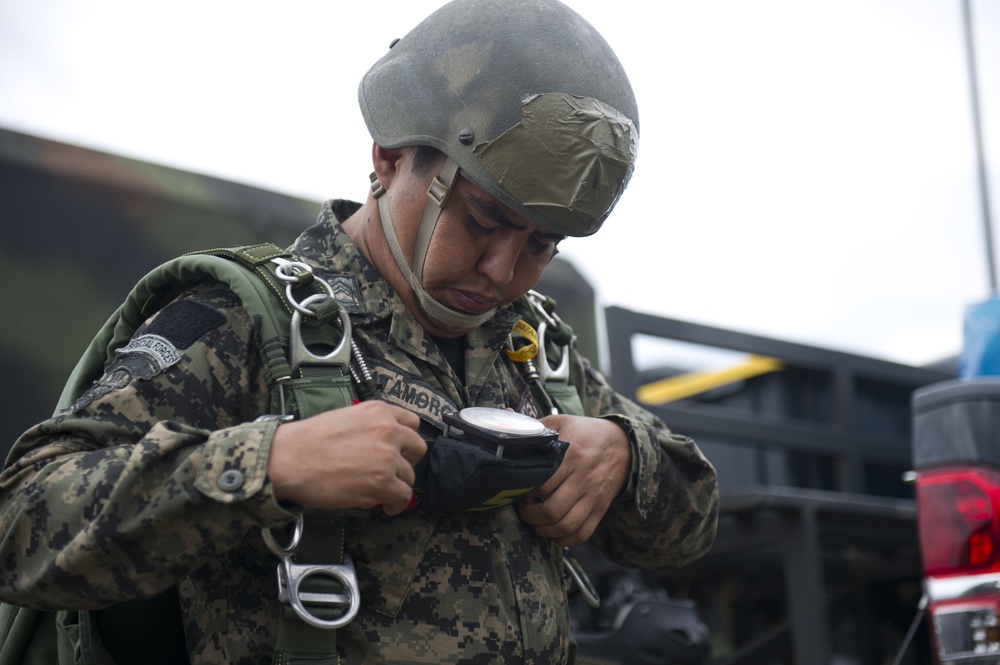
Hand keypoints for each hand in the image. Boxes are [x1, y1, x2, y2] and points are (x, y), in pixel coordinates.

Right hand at [267, 401, 425, 514]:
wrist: (288, 459)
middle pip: (417, 448)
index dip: (405, 440)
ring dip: (398, 484)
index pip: (412, 423)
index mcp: (379, 411)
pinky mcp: (383, 482)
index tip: (399, 451)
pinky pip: (404, 497)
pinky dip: (397, 504)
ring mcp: (387, 457)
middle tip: (393, 471)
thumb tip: (379, 447)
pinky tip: (386, 507)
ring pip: (409, 475)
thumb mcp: (345, 418)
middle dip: (407, 461)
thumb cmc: (307, 441)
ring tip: (382, 493)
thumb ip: (369, 427)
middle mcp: (388, 430)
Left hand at [517, 415, 630, 545]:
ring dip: (544, 529)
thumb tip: (505, 417)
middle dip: (530, 515)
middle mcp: (584, 478)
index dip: (524, 492)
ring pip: (565, 527)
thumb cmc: (586, 432)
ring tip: (535, 519)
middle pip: (552, 511)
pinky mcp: (600, 509)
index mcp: (573, 455)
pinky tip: (553, 529)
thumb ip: (534, 426)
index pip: (543, 484)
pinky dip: (563, 539)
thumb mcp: (562, 422)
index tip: (517, 489)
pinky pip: (582, 534)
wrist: (623, 444)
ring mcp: (594, 496)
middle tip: (523, 507)